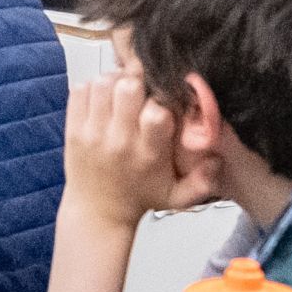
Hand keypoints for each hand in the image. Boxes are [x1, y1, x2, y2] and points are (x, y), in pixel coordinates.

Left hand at [63, 73, 207, 229]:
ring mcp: (92, 133)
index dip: (162, 100)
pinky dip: (93, 86)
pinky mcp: (73, 129)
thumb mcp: (177, 196)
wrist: (98, 212)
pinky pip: (80, 90)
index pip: (157, 113)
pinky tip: (104, 98)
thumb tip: (218, 159)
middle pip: (128, 88)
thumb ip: (203, 181)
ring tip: (123, 91)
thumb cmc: (139, 196)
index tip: (163, 104)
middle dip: (139, 82)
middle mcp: (119, 141)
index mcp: (147, 154)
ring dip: (116, 80)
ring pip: (103, 83)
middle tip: (142, 90)